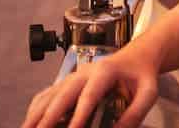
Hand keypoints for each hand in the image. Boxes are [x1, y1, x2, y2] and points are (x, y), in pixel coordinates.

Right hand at [22, 48, 158, 127]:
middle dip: (48, 117)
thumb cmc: (141, 74)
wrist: (136, 56)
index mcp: (104, 72)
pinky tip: (30, 122)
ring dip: (36, 114)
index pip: (88, 96)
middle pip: (61, 95)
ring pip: (49, 95)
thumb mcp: (148, 93)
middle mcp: (84, 72)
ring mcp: (72, 76)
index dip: (79, 115)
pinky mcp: (67, 83)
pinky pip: (46, 95)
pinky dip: (36, 109)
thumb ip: (134, 113)